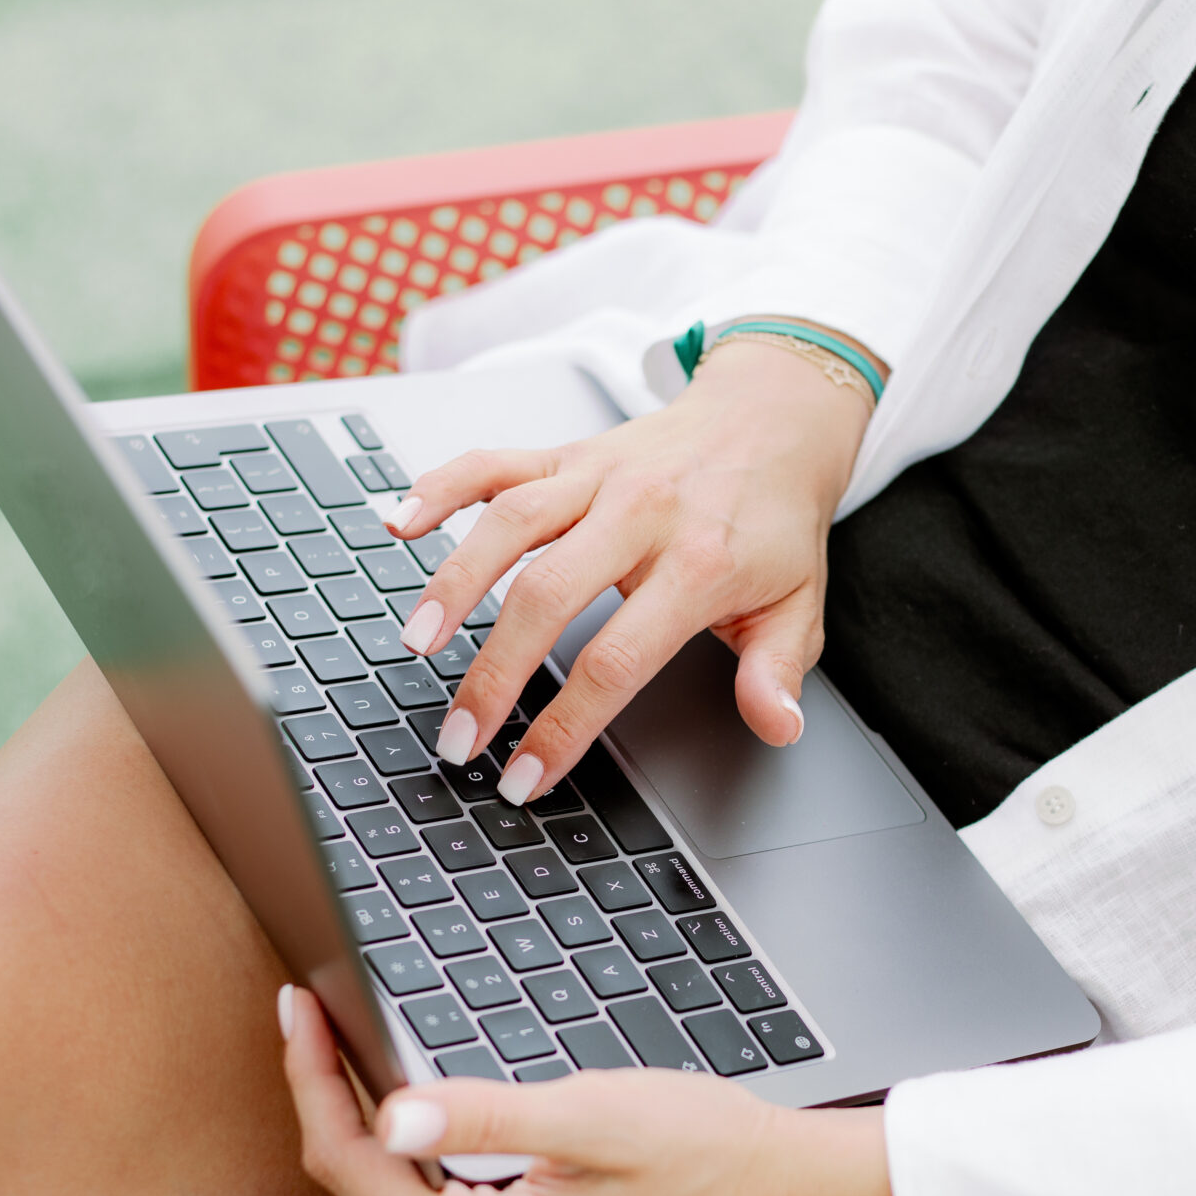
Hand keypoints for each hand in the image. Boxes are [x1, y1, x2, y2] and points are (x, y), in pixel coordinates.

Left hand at [279, 985, 900, 1195]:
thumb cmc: (704, 1156)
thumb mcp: (591, 1118)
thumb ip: (486, 1116)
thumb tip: (391, 1111)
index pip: (350, 1162)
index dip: (312, 1078)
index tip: (297, 1006)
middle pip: (358, 1179)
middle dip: (326, 1090)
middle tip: (306, 1005)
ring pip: (390, 1186)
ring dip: (362, 1110)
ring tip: (336, 1033)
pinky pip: (427, 1195)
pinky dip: (406, 1136)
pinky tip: (400, 1085)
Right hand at [386, 332, 875, 806]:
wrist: (775, 419)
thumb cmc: (774, 521)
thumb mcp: (797, 605)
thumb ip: (777, 670)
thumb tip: (776, 724)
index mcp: (697, 564)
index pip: (616, 660)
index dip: (565, 726)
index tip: (524, 776)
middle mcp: (639, 513)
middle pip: (546, 597)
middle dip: (492, 677)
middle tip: (459, 737)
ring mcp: (596, 477)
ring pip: (508, 524)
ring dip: (452, 584)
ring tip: (415, 643)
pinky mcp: (566, 453)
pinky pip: (493, 463)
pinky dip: (440, 487)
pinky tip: (397, 520)